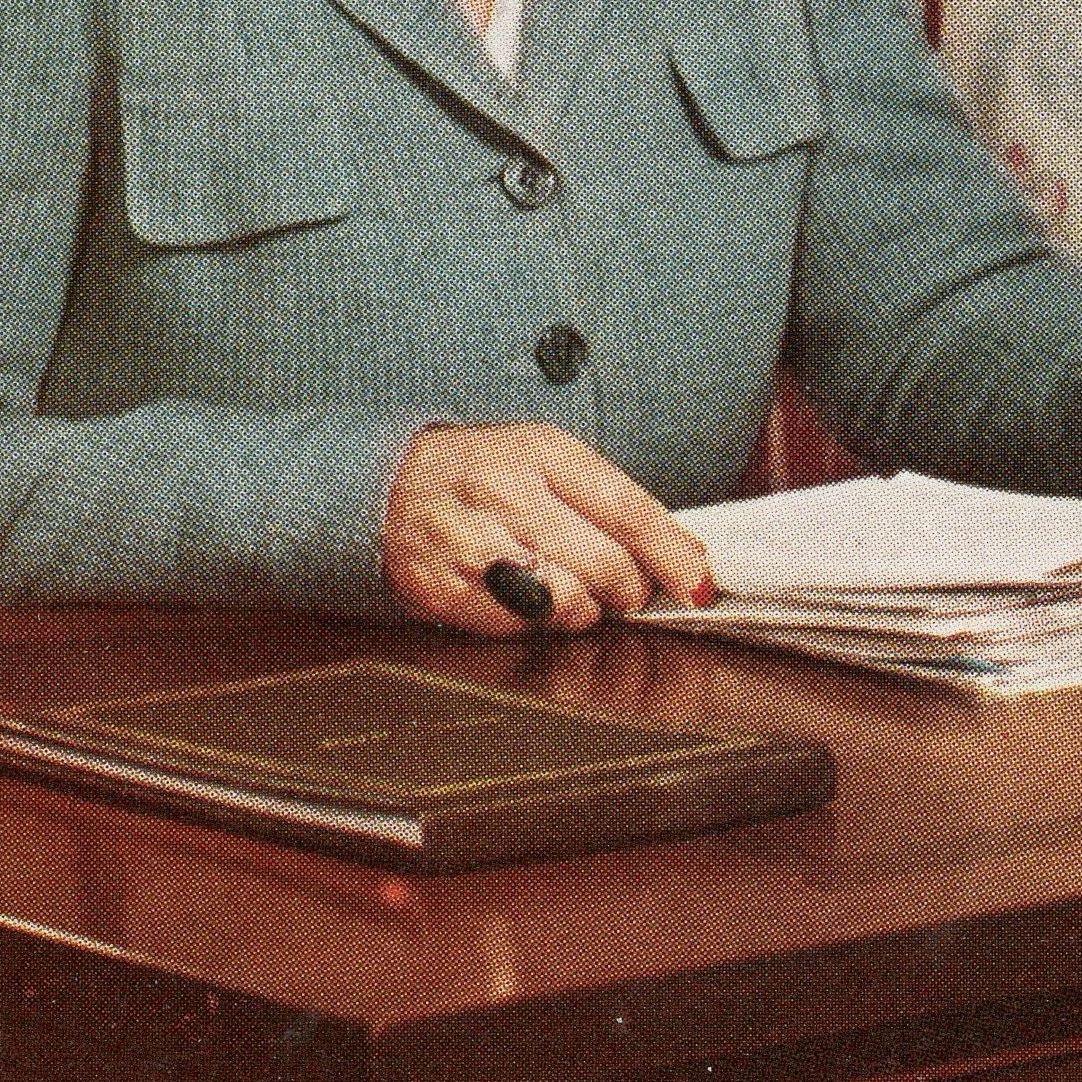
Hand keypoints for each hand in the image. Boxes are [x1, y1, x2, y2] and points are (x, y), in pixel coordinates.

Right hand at [382, 423, 717, 633]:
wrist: (380, 485)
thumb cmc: (476, 471)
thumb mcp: (541, 456)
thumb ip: (606, 498)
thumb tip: (677, 552)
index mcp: (541, 452)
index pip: (631, 510)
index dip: (675, 555)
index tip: (701, 582)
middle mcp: (509, 496)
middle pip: (609, 567)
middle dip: (629, 588)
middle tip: (621, 585)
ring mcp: (476, 547)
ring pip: (571, 605)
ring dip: (585, 608)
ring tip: (564, 585)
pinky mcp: (450, 593)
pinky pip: (524, 629)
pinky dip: (536, 622)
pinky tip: (521, 594)